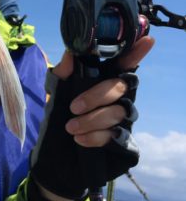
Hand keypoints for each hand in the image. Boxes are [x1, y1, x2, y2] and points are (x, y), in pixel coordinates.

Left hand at [29, 36, 154, 200]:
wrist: (53, 160)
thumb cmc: (57, 123)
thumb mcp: (55, 97)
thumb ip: (63, 75)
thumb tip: (71, 52)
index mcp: (103, 85)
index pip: (123, 65)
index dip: (136, 53)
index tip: (147, 41)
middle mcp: (118, 101)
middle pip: (121, 87)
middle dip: (96, 96)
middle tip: (73, 107)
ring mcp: (124, 123)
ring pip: (117, 113)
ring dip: (91, 120)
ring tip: (70, 128)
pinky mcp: (125, 146)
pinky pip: (117, 137)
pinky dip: (95, 137)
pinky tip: (80, 140)